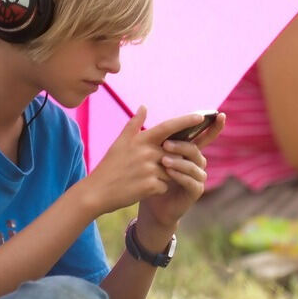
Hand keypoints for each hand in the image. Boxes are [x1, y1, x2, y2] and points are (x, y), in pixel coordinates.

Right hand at [82, 109, 222, 217]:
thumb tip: (144, 106)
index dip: (185, 121)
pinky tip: (145, 189)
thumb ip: (134, 124)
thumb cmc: (110, 166)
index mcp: (141, 139)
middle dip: (176, 159)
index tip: (200, 116)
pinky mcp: (150, 186)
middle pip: (176, 152)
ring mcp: (149, 169)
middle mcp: (147, 152)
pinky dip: (160, 188)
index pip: (168, 127)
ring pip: (172, 171)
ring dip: (166, 175)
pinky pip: (166, 186)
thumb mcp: (120, 142)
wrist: (97, 192)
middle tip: (163, 166)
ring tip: (146, 179)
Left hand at [139, 112, 225, 231]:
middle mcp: (197, 162)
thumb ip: (150, 131)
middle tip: (165, 144)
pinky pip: (191, 181)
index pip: (205, 136)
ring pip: (193, 165)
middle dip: (182, 145)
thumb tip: (143, 105)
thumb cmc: (152, 176)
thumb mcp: (151, 152)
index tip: (220, 114)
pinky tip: (169, 174)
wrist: (151, 203)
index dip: (214, 126)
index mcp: (189, 151)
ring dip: (179, 161)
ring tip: (164, 161)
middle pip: (195, 149)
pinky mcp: (195, 191)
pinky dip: (180, 176)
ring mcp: (198, 177)